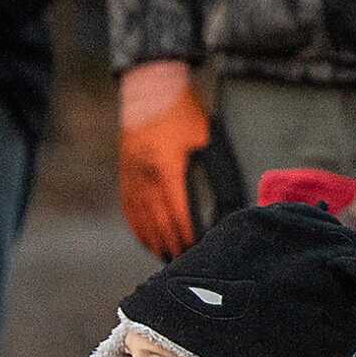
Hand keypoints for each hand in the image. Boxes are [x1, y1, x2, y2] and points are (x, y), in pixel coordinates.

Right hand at [118, 62, 203, 260]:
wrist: (147, 90)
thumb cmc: (183, 112)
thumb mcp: (207, 139)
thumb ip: (216, 172)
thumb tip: (230, 204)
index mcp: (166, 171)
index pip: (180, 217)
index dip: (191, 238)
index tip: (202, 252)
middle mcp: (145, 181)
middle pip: (160, 227)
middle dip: (175, 248)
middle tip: (189, 266)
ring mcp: (131, 182)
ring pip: (143, 225)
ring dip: (157, 245)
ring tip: (171, 261)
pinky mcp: (125, 179)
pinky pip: (131, 214)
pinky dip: (141, 232)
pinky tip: (150, 242)